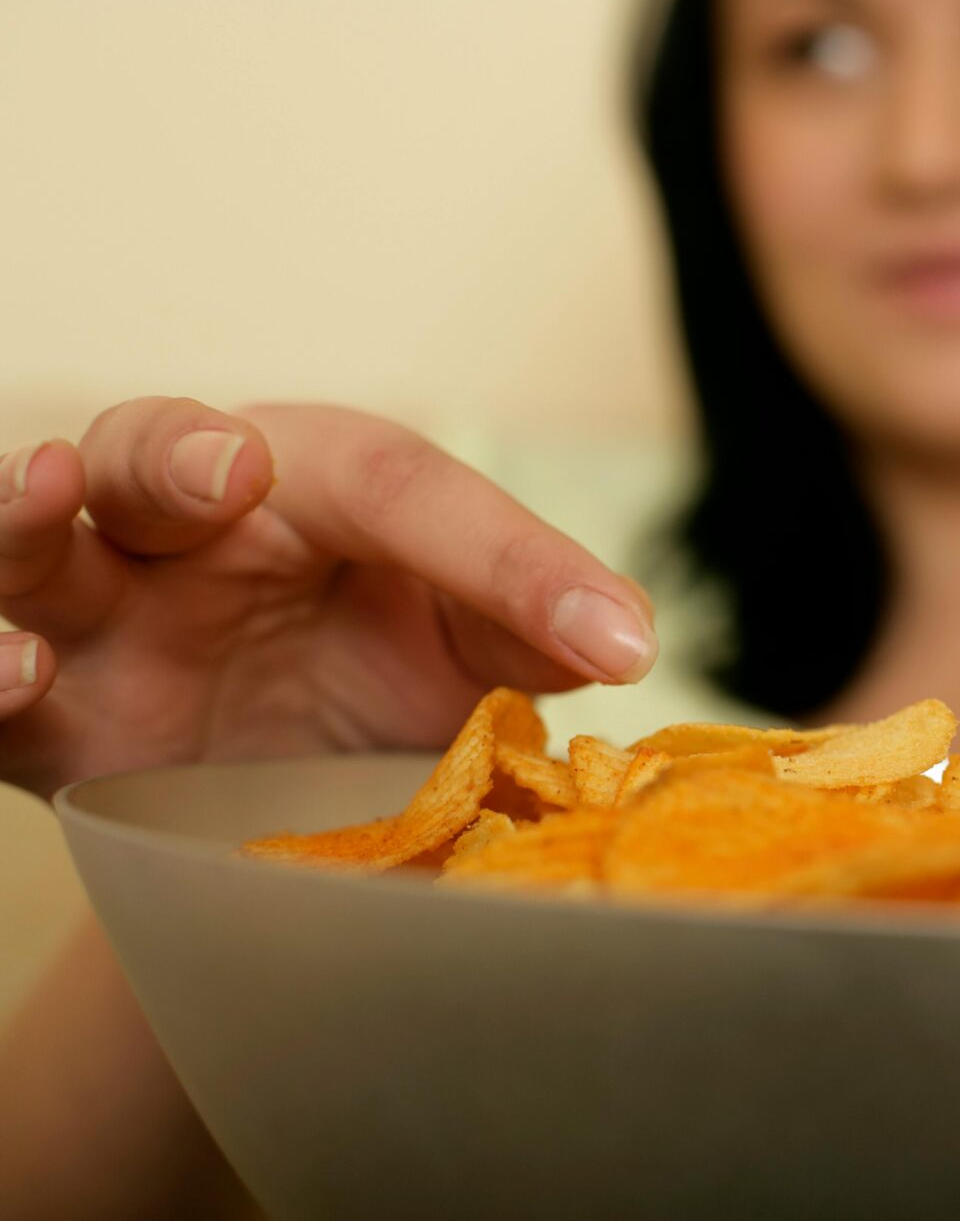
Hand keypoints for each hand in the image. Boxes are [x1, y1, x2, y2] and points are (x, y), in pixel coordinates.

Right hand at [0, 398, 656, 795]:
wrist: (293, 779)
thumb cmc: (379, 666)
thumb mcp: (472, 646)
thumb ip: (536, 620)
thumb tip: (627, 639)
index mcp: (317, 486)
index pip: (399, 491)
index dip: (489, 548)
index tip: (566, 614)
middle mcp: (197, 529)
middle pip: (155, 453)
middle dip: (179, 451)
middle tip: (226, 469)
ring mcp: (108, 617)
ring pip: (32, 546)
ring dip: (22, 519)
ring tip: (46, 493)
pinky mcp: (55, 719)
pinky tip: (16, 670)